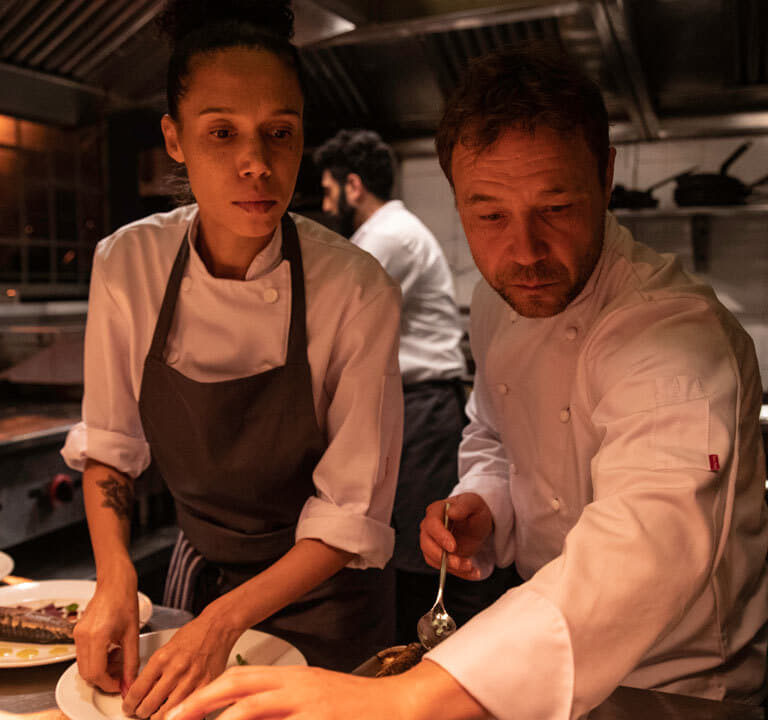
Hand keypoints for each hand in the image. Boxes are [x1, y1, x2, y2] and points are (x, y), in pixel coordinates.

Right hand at [73, 563, 139, 693]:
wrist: (115, 582)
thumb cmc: (125, 601)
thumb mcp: (133, 634)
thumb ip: (131, 661)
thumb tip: (129, 680)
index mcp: (97, 636)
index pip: (96, 673)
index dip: (108, 683)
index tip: (120, 684)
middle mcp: (82, 637)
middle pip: (87, 673)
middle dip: (104, 679)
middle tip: (120, 674)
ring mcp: (77, 634)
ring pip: (83, 665)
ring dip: (100, 669)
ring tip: (118, 658)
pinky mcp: (77, 632)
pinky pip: (83, 654)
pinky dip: (96, 659)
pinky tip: (111, 649)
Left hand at [122, 607, 241, 718]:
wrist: (218, 627)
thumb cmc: (194, 634)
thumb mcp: (166, 648)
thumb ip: (154, 671)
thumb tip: (141, 691)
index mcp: (162, 659)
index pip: (137, 691)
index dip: (129, 704)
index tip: (128, 707)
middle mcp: (175, 670)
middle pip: (148, 707)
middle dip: (141, 713)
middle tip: (141, 711)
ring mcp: (192, 680)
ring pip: (166, 714)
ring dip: (157, 716)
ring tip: (156, 713)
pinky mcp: (206, 686)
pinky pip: (187, 709)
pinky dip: (179, 713)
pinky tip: (175, 709)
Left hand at [166, 662, 489, 719]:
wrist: (398, 705)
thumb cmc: (352, 706)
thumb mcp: (311, 699)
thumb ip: (277, 707)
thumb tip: (240, 716)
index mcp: (291, 678)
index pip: (238, 680)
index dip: (203, 696)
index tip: (176, 714)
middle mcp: (296, 687)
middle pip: (239, 690)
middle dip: (201, 706)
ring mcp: (310, 705)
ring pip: (254, 711)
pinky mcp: (323, 719)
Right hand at [420, 493, 492, 579]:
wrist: (478, 523)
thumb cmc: (474, 510)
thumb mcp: (474, 504)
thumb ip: (464, 506)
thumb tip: (451, 512)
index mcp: (436, 511)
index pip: (431, 524)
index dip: (440, 536)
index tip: (453, 547)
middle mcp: (429, 527)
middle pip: (426, 544)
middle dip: (443, 557)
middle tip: (462, 563)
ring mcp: (432, 542)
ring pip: (433, 559)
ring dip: (452, 567)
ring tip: (472, 568)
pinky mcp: (438, 556)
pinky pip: (443, 568)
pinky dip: (458, 573)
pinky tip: (473, 572)